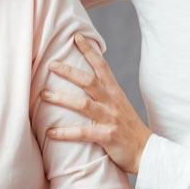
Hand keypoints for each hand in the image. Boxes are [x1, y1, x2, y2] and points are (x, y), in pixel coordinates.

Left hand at [43, 33, 152, 174]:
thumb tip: (86, 82)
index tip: (76, 36)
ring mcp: (109, 119)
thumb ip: (104, 94)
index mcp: (115, 93)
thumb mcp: (119, 105)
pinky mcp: (107, 137)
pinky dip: (65, 133)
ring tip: (43, 95)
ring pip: (83, 105)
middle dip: (69, 71)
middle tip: (51, 64)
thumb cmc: (128, 129)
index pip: (102, 66)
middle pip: (89, 81)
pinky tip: (50, 133)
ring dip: (61, 99)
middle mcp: (112, 102)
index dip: (89, 51)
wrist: (146, 152)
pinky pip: (82, 133)